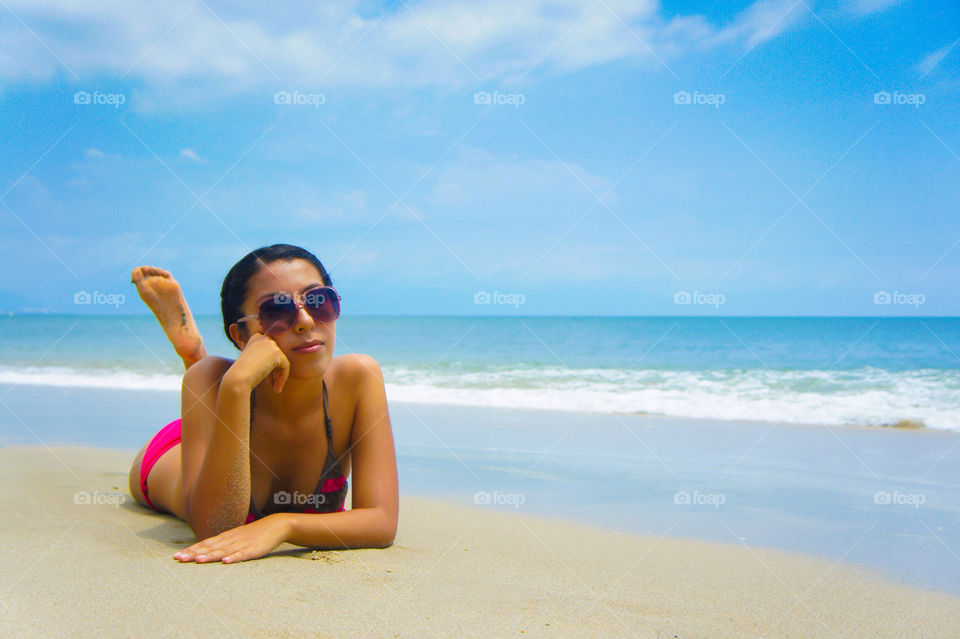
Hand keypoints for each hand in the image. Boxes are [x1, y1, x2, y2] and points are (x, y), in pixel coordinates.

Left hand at [174, 514, 290, 563]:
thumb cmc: (254, 534)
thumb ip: (222, 544)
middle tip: (178, 559)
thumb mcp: (236, 538)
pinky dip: (234, 558)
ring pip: (223, 551)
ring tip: (197, 560)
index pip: (204, 544)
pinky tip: (226, 562)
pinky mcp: (255, 549)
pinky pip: (243, 554)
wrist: (276, 525)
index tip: (176, 556)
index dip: (190, 550)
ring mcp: (242, 544)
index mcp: (225, 537)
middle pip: (210, 547)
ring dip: (210, 555)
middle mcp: (231, 539)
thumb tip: (205, 551)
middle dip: (194, 553)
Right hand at [226, 332, 289, 392]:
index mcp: (256, 337)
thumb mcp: (252, 361)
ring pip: (281, 362)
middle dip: (275, 371)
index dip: (270, 365)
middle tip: (271, 384)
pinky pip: (285, 366)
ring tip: (275, 388)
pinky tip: (277, 388)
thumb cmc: (241, 373)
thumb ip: (263, 358)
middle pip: (276, 356)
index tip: (268, 378)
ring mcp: (270, 344)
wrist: (237, 378)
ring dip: (279, 376)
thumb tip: (277, 362)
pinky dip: (282, 377)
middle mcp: (263, 337)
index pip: (269, 351)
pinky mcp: (277, 353)